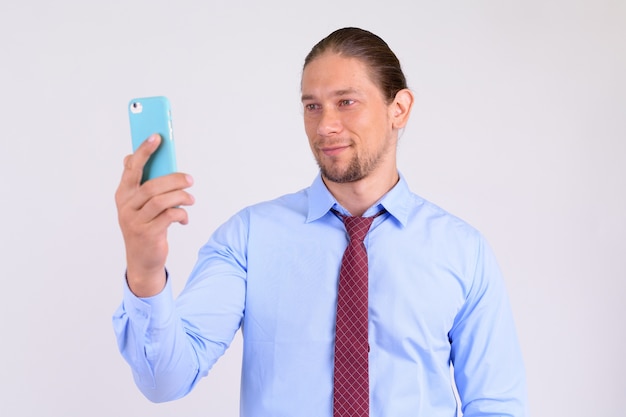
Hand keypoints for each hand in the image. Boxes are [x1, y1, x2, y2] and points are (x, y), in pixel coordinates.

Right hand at [115, 134, 194, 296]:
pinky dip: (181, 214)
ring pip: (161, 200)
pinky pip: (169, 216)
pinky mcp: (148, 234)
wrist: (142, 260)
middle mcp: (126, 206)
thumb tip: (135, 156)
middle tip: (189, 179)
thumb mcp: (139, 204)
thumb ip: (141, 182)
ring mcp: (136, 221)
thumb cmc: (144, 225)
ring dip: (181, 197)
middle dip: (174, 179)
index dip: (144, 151)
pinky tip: (184, 218)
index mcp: (123, 194)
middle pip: (151, 185)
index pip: (132, 167)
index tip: (157, 136)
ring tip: (190, 199)